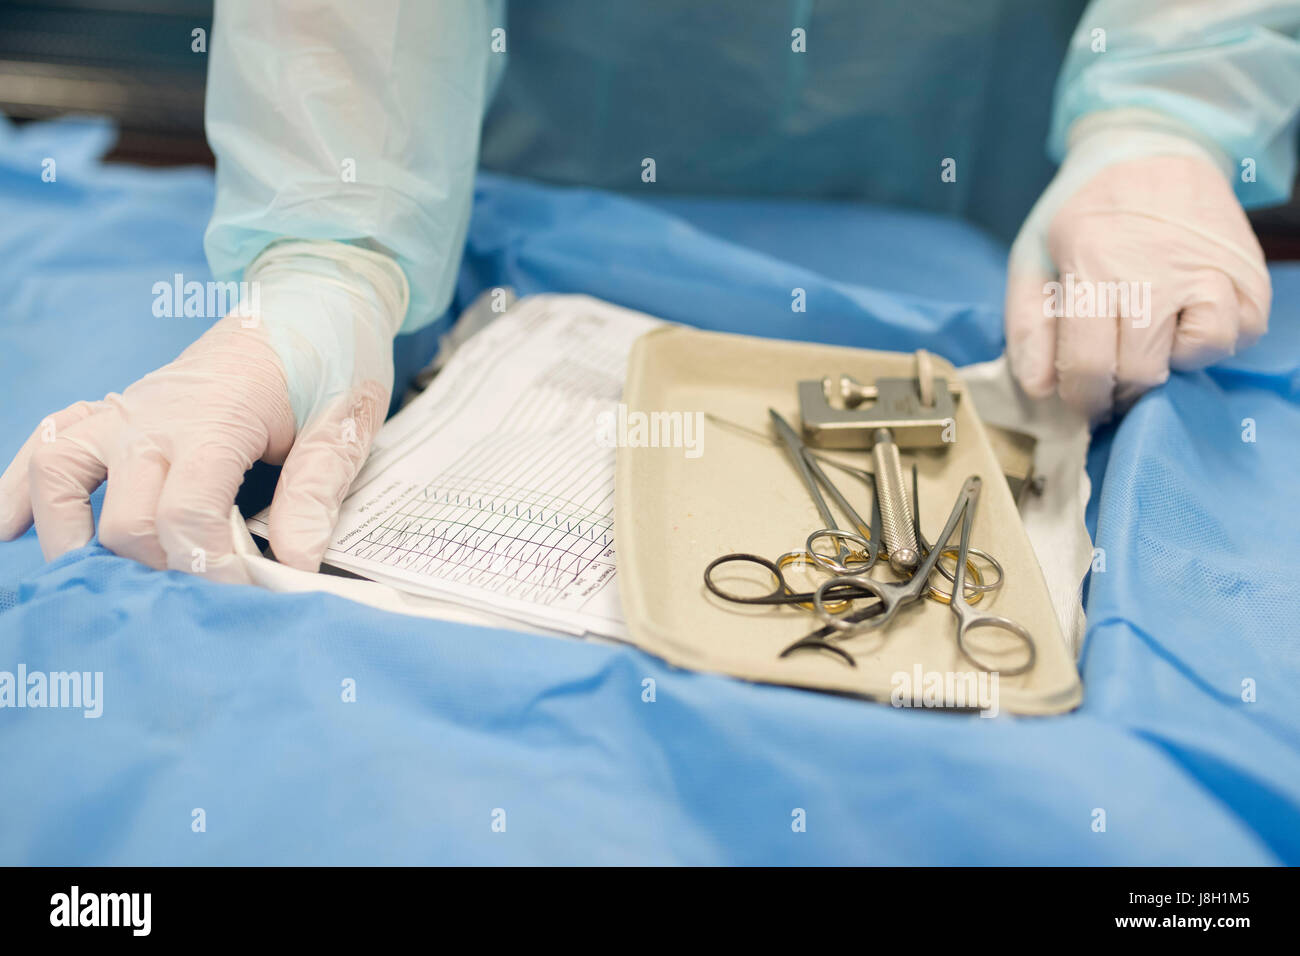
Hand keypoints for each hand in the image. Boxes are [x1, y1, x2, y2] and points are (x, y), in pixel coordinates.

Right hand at [0, 241, 405, 582]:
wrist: (305, 298)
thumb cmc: (331, 356)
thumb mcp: (345, 421)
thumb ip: (317, 490)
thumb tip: (298, 562)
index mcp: (215, 420)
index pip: (186, 514)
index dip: (207, 568)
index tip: (238, 595)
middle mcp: (155, 416)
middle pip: (125, 517)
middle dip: (155, 569)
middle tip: (196, 595)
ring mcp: (126, 410)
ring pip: (59, 475)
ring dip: (68, 535)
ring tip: (97, 582)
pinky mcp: (114, 409)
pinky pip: (48, 442)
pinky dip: (19, 486)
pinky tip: (8, 528)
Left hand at [1006, 113, 1270, 419]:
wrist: (1152, 149)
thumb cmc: (1086, 212)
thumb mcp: (1034, 256)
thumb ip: (1027, 326)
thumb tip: (1039, 388)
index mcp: (1094, 265)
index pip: (1090, 365)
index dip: (1084, 398)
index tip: (1086, 401)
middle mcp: (1156, 268)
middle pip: (1144, 370)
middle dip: (1124, 387)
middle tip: (1116, 375)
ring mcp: (1209, 267)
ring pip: (1202, 354)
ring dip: (1176, 360)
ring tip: (1156, 337)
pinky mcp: (1249, 270)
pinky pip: (1243, 331)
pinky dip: (1218, 337)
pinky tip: (1190, 318)